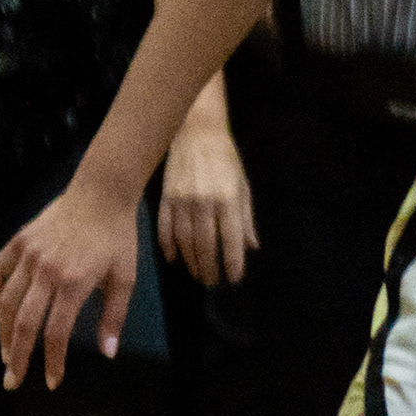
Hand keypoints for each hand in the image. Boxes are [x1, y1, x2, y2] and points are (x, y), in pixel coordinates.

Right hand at [0, 177, 140, 389]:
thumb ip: (114, 317)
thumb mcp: (125, 278)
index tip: (51, 382)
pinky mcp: (17, 243)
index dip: (52, 361)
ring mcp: (27, 256)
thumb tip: (107, 353)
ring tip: (6, 353)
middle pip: (24, 323)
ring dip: (4, 332)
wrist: (100, 194)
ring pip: (6, 302)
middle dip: (17, 356)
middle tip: (12, 380)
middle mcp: (45, 272)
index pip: (56, 332)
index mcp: (74, 283)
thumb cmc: (118, 237)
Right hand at [159, 108, 259, 285]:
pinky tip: (173, 259)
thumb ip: (246, 219)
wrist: (196, 133)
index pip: (230, 239)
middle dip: (209, 267)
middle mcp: (204, 202)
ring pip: (184, 239)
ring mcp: (181, 200)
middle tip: (212, 282)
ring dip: (190, 260)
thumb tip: (251, 247)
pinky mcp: (165, 197)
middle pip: (205, 244)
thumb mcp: (243, 187)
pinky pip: (164, 227)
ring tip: (197, 274)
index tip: (233, 279)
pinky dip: (167, 245)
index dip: (232, 262)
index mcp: (227, 199)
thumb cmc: (226, 160)